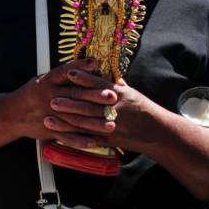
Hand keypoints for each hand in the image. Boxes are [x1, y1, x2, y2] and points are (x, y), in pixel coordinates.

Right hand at [5, 58, 116, 148]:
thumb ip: (62, 77)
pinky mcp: (48, 129)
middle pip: (74, 95)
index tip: (95, 62)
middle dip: (95, 96)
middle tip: (112, 96)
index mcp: (46, 82)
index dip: (80, 66)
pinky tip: (94, 142)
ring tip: (111, 124)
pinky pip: (66, 136)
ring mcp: (48, 114)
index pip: (65, 71)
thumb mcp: (43, 81)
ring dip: (94, 122)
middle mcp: (48, 96)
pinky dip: (80, 140)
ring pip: (74, 118)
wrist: (11, 114)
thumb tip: (89, 68)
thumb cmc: (32, 94)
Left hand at [48, 72, 167, 154]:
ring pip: (86, 123)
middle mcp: (116, 109)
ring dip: (66, 121)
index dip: (84, 79)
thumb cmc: (143, 109)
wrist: (159, 132)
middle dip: (69, 103)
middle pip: (89, 105)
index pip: (100, 84)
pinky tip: (61, 136)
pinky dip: (74, 138)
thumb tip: (100, 69)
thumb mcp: (131, 93)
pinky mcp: (110, 139)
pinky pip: (90, 138)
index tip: (69, 73)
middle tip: (51, 99)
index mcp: (120, 94)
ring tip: (49, 118)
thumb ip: (114, 84)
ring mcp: (113, 125)